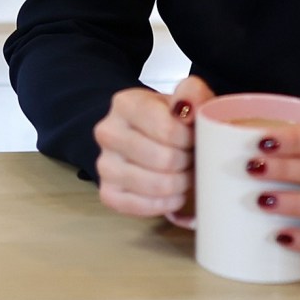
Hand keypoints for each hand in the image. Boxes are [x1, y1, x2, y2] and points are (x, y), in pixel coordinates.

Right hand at [94, 75, 213, 216]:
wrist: (158, 138)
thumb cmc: (176, 117)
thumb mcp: (189, 96)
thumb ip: (192, 93)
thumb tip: (187, 108)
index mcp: (125, 103)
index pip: (167, 129)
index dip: (189, 138)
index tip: (195, 137)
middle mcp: (108, 132)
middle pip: (163, 159)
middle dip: (187, 161)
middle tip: (193, 156)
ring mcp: (104, 165)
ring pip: (155, 185)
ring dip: (180, 183)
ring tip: (186, 172)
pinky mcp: (108, 193)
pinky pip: (144, 206)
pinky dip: (167, 202)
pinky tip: (176, 192)